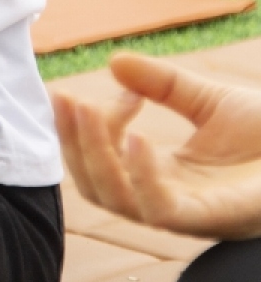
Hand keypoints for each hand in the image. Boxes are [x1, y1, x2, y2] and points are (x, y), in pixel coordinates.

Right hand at [54, 51, 260, 239]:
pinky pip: (164, 210)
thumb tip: (114, 63)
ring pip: (119, 202)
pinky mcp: (217, 218)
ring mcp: (192, 214)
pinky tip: (135, 139)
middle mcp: (171, 202)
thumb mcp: (208, 99)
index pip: (104, 164)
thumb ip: (162, 84)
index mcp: (165, 179)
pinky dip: (141, 178)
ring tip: (85, 110)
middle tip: (65, 100)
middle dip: (72, 144)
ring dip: (94, 157)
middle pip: (98, 190)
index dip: (92, 128)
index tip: (116, 88)